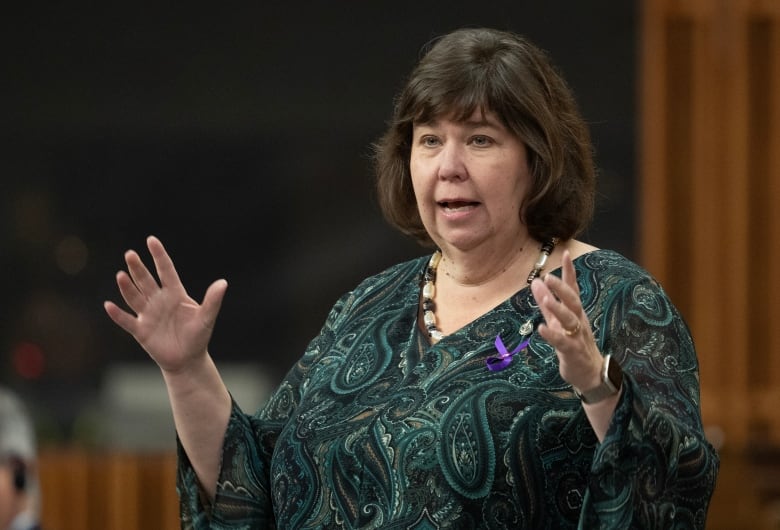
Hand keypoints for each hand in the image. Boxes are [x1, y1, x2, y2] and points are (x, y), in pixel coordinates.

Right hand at [104, 236, 227, 373]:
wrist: (188, 360)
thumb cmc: (198, 336)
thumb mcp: (207, 318)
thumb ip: (213, 300)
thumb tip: (223, 283)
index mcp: (175, 294)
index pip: (166, 270)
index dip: (159, 256)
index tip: (151, 240)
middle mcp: (159, 301)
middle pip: (146, 281)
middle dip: (138, 268)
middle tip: (130, 254)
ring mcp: (148, 315)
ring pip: (135, 297)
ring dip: (127, 287)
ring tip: (121, 275)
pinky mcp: (141, 330)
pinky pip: (127, 320)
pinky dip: (118, 314)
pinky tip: (108, 305)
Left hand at [530, 250, 601, 392]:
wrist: (591, 374)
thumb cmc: (574, 344)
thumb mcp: (559, 321)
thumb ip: (547, 303)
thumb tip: (536, 282)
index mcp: (576, 312)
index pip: (573, 288)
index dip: (569, 272)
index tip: (566, 253)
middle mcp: (578, 321)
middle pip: (573, 301)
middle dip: (562, 288)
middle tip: (548, 276)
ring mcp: (577, 336)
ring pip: (570, 319)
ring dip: (557, 308)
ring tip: (545, 298)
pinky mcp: (573, 352)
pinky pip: (563, 342)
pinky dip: (552, 335)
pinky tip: (541, 329)